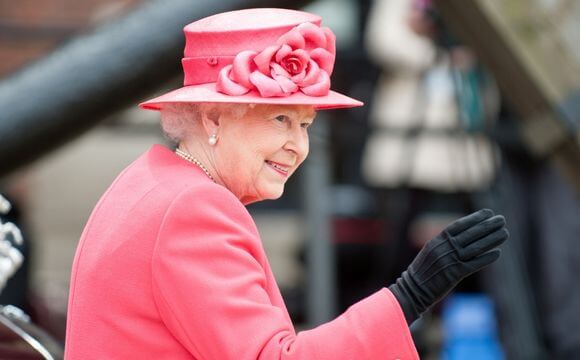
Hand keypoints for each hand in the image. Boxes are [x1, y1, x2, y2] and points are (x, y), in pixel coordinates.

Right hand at [389, 209, 508, 323]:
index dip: (474, 218)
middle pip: (470, 234)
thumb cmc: (422, 271)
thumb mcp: (430, 251)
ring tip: (505, 233)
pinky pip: (474, 264)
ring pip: (475, 247)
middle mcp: (444, 248)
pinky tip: (497, 253)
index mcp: (437, 240)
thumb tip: (462, 236)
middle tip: (501, 219)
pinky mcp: (454, 274)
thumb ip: (444, 243)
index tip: (488, 212)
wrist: (412, 289)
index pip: (458, 225)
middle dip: (487, 226)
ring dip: (492, 240)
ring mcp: (450, 260)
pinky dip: (486, 258)